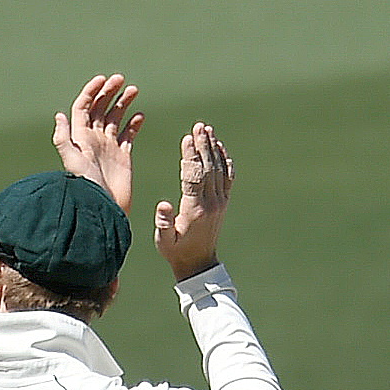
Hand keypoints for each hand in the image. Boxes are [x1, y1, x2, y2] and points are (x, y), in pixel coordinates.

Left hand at [51, 75, 140, 214]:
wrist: (104, 209)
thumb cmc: (87, 187)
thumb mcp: (72, 162)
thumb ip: (64, 139)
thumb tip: (59, 115)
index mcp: (81, 137)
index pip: (83, 107)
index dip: (92, 91)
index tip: (104, 79)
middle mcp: (94, 140)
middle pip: (100, 109)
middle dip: (109, 92)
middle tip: (121, 80)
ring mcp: (109, 147)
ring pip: (116, 118)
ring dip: (123, 103)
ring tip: (133, 90)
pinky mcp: (123, 156)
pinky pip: (128, 135)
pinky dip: (134, 124)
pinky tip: (139, 116)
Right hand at [156, 122, 229, 276]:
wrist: (199, 263)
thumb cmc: (176, 251)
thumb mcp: (164, 240)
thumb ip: (163, 222)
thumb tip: (162, 204)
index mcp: (195, 209)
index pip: (193, 175)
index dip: (190, 155)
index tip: (186, 138)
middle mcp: (211, 202)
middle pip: (208, 167)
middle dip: (203, 145)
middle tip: (199, 126)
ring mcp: (220, 201)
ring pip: (218, 168)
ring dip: (212, 147)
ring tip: (207, 129)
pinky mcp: (223, 201)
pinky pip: (226, 176)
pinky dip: (224, 160)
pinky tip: (219, 146)